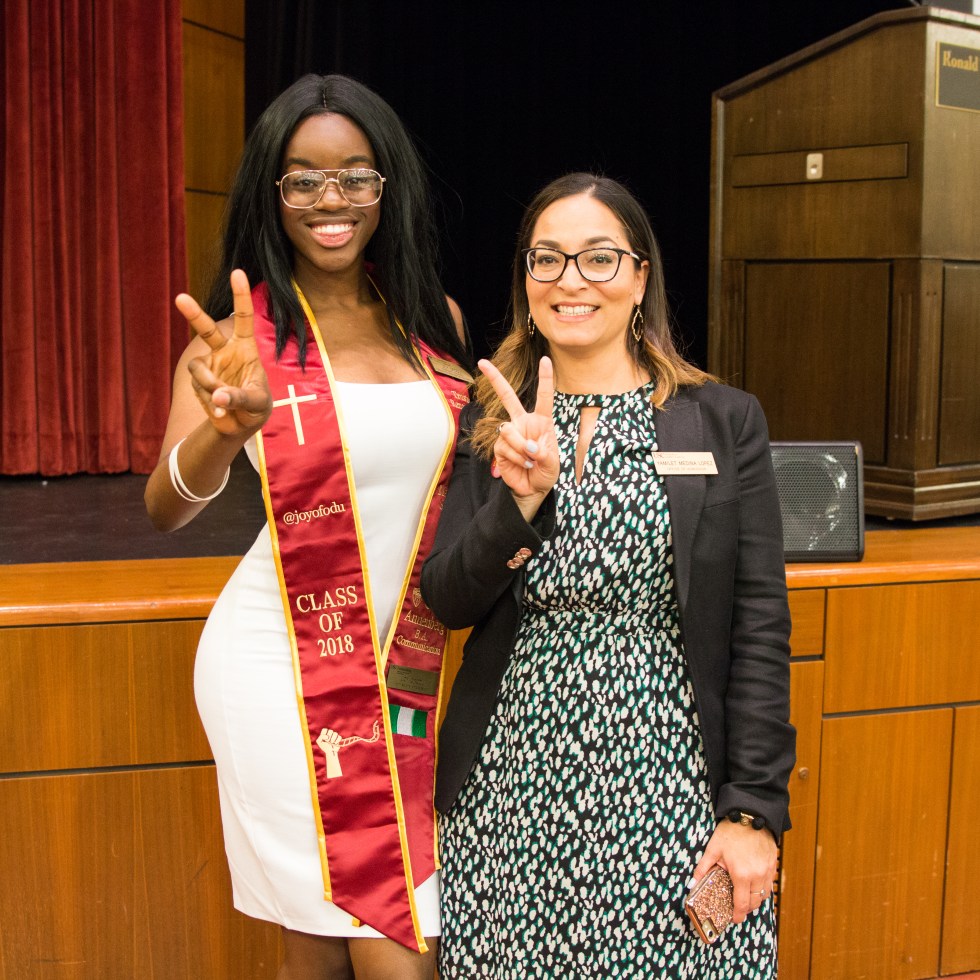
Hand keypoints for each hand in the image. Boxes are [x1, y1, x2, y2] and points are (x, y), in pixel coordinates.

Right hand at [175, 269, 271, 436]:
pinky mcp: (198, 381)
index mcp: (245, 347)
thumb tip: (218, 397)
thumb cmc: (256, 406)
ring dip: (209, 385)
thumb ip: (239, 397)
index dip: (240, 295)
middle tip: (180, 298)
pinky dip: (210, 403)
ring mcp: (209, 365)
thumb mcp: (257, 402)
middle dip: (193, 314)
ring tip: (222, 402)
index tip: (237, 272)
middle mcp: (225, 351)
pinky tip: (221, 413)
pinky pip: (198, 387)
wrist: (240, 424)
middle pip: (206, 330)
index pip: (243, 317)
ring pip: (197, 367)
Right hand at [480, 356, 558, 505]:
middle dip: (495, 379)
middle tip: (482, 362)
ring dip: (521, 447)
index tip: (546, 360)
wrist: (533, 489)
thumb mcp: (553, 464)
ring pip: (507, 430)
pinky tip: (523, 464)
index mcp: (541, 421)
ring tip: (530, 460)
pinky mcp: (500, 447)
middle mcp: (523, 422)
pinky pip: (504, 446)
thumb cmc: (545, 472)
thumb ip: (545, 454)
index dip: (545, 378)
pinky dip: (515, 457)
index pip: (543, 397)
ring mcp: (509, 433)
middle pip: (507, 396)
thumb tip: (530, 446)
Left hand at [691, 819, 777, 923]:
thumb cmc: (731, 832)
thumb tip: (692, 882)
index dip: (737, 915)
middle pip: (754, 903)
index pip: (741, 904)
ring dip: (755, 900)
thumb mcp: (713, 848)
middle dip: (746, 909)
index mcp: (741, 874)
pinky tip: (753, 884)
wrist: (750, 815)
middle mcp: (757, 876)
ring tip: (745, 897)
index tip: (733, 919)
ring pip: (764, 895)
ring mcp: (767, 871)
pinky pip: (770, 884)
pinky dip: (763, 889)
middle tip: (737, 909)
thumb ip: (703, 867)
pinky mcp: (773, 865)